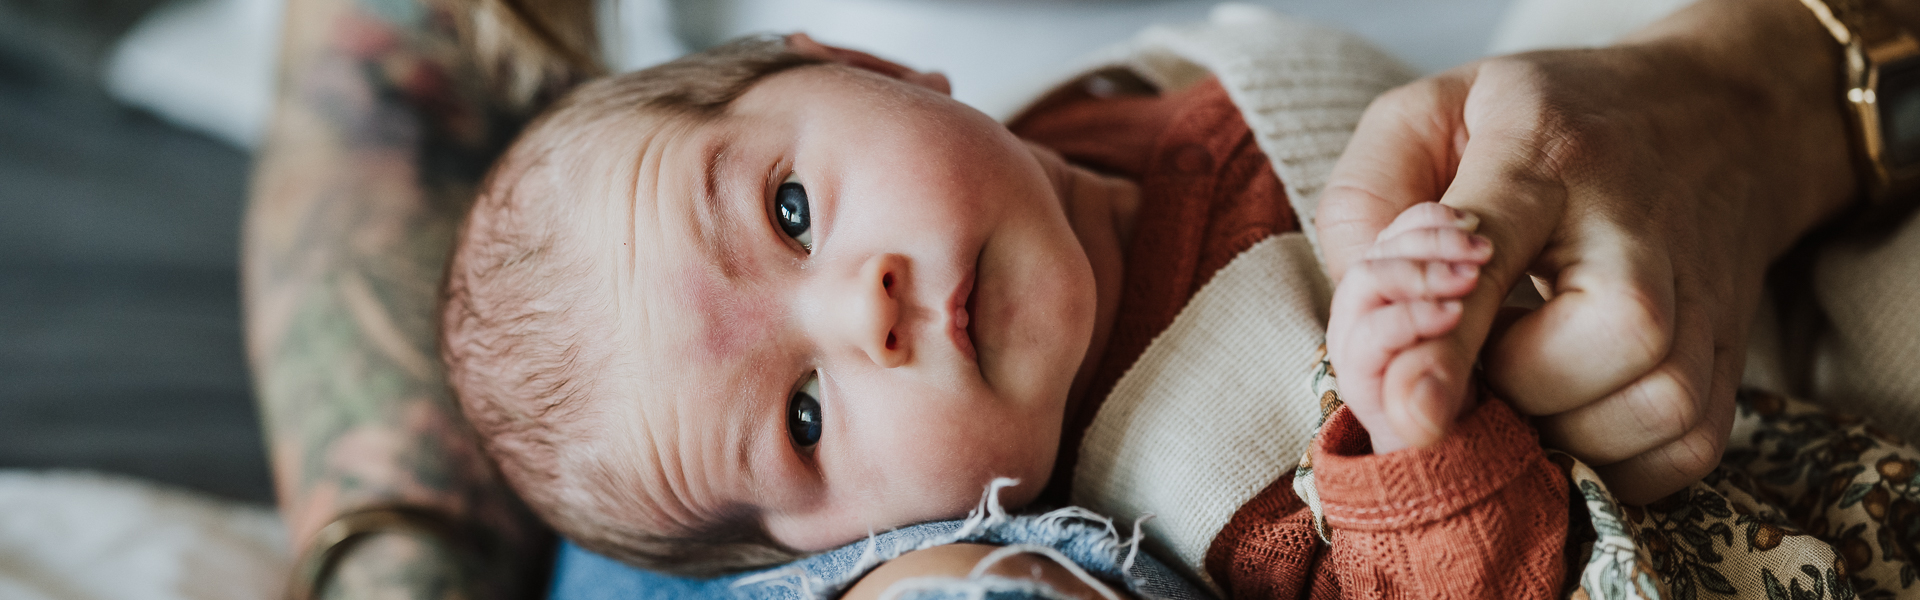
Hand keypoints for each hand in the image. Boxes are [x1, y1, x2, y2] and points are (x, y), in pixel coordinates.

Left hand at [1314, 0, 1857, 501]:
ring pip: (1636, 419)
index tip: (1413, 411)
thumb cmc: (1546, 123)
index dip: (1447, 342)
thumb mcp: (1434, 112)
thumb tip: (1359, 323)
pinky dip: (1613, 461)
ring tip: (1526, 368)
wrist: (1718, 115)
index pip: (1491, 254)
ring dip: (1556, 427)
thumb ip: (1368, 203)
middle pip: (1581, 357)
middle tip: (1478, 348)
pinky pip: (1674, 457)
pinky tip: (1575, 407)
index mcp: (1545, 157)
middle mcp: (1639, 234)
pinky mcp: (1733, 360)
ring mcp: (1701, 302)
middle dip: (1504, 385)